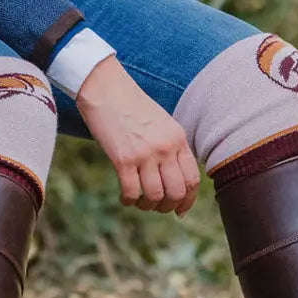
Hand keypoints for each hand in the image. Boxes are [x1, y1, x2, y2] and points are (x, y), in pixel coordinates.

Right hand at [75, 55, 199, 215]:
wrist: (105, 87)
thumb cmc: (131, 105)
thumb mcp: (161, 122)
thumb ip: (170, 147)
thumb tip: (174, 180)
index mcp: (177, 137)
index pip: (192, 179)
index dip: (187, 200)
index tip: (179, 209)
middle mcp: (165, 147)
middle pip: (176, 192)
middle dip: (167, 207)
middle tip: (157, 206)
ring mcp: (145, 153)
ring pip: (155, 196)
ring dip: (147, 205)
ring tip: (139, 201)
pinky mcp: (123, 158)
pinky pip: (131, 192)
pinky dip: (128, 200)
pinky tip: (124, 196)